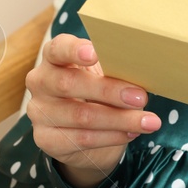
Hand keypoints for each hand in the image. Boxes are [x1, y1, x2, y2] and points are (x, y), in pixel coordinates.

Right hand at [26, 34, 159, 187]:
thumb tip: (142, 68)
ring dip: (120, 120)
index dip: (74, 50)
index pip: (58, 48)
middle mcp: (40, 81)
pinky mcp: (45, 139)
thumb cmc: (96, 92)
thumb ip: (114, 68)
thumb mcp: (104, 74)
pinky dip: (111, 137)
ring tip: (148, 122)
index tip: (94, 53)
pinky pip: (82, 139)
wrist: (82, 132)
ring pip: (81, 116)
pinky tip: (130, 133)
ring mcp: (39, 111)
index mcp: (54, 57)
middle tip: (141, 97)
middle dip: (109, 91)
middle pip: (69, 84)